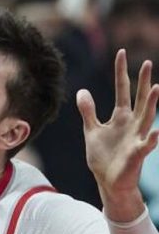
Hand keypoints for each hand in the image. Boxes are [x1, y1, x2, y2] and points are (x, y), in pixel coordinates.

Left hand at [77, 49, 158, 220]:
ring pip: (146, 118)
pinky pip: (145, 145)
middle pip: (138, 99)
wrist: (108, 181)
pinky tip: (156, 132)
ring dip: (151, 104)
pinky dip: (151, 139)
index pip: (122, 90)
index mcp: (120, 117)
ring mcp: (135, 138)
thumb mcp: (92, 130)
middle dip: (142, 82)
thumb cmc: (103, 156)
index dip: (121, 72)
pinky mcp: (136, 154)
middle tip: (148, 62)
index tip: (121, 53)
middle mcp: (131, 124)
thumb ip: (88, 111)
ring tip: (156, 88)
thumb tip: (83, 90)